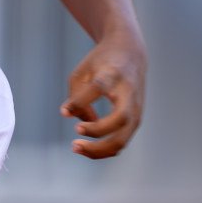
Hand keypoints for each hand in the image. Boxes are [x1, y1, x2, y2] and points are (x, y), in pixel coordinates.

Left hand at [61, 31, 146, 158]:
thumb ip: (76, 95)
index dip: (80, 101)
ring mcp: (136, 108)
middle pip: (120, 119)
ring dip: (99, 149)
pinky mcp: (137, 119)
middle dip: (97, 131)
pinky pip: (122, 141)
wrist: (131, 53)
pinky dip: (104, 149)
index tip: (65, 111)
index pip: (98, 88)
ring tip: (75, 147)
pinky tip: (87, 147)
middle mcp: (128, 93)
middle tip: (75, 134)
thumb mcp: (83, 70)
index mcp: (112, 74)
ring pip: (123, 138)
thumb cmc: (102, 62)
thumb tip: (77, 120)